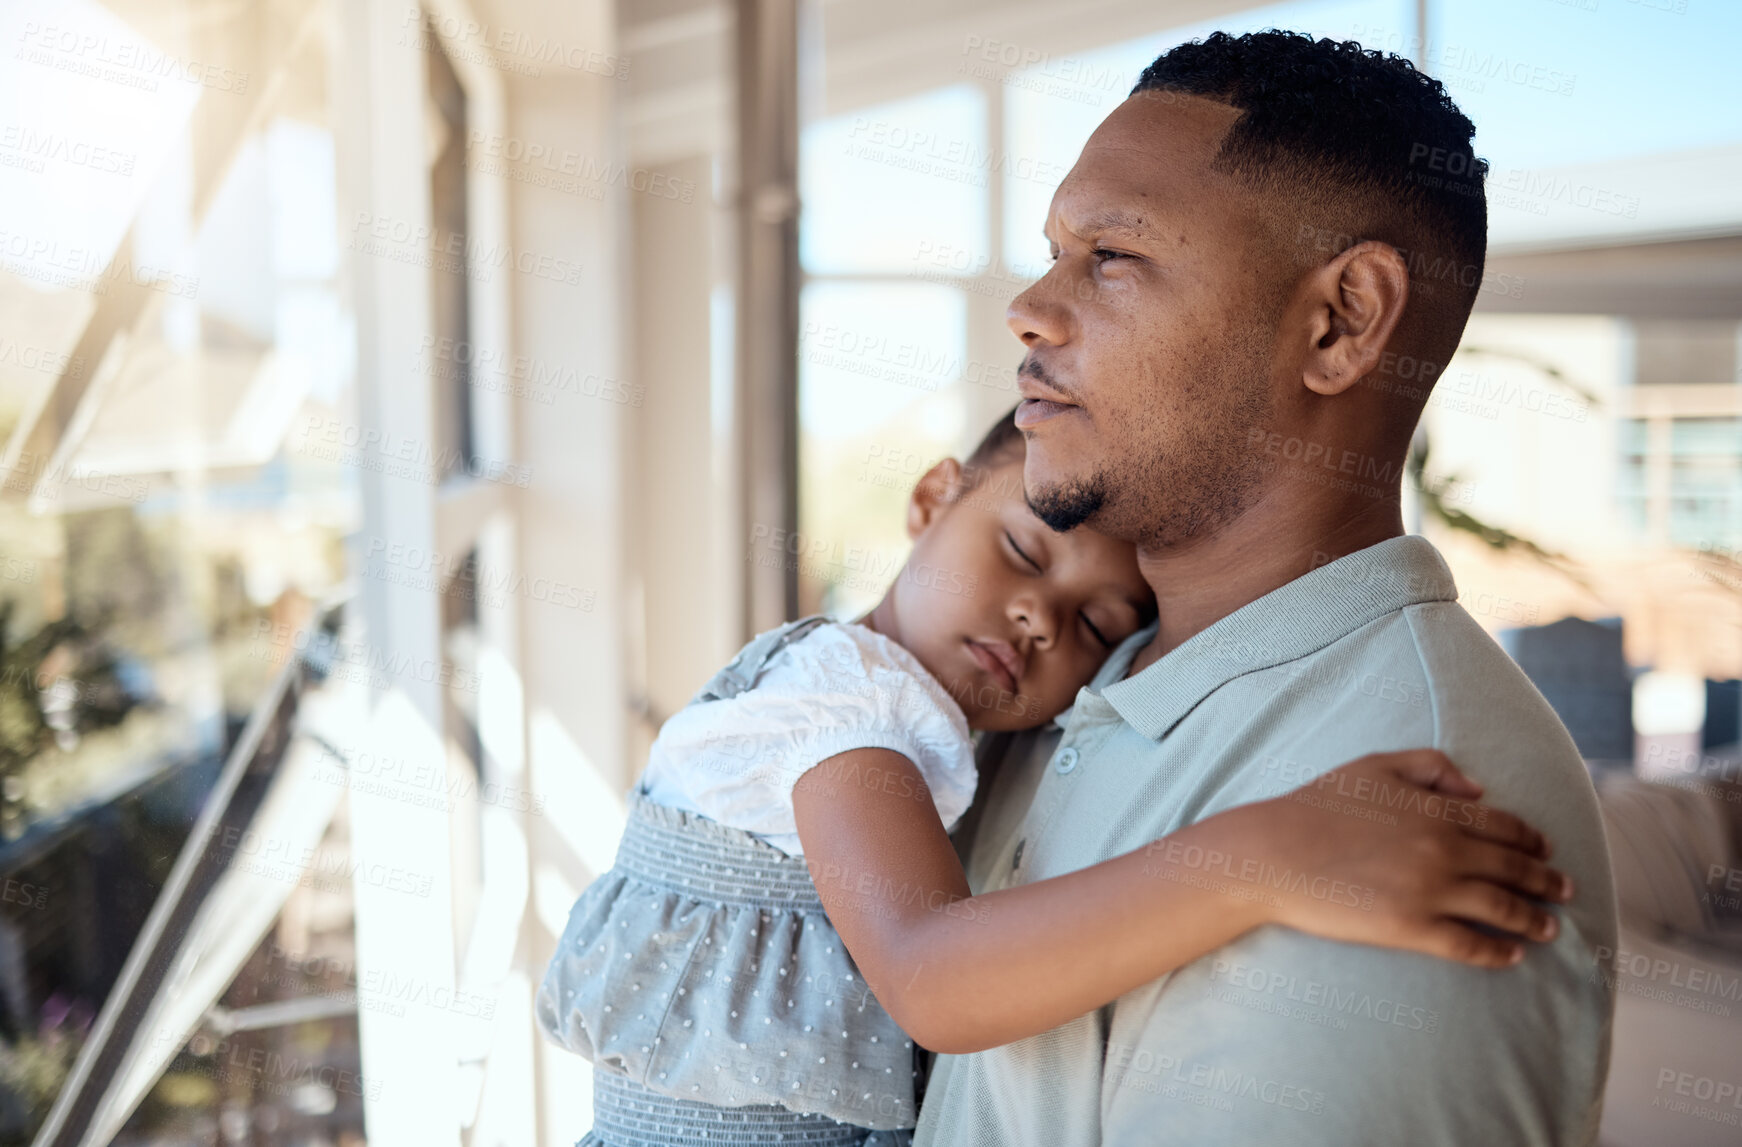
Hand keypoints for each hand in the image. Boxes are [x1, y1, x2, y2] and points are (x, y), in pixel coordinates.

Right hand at [1215, 749, 1571, 967]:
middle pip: (1514, 869)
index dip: (1533, 840)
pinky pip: (1470, 945)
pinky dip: (1498, 952)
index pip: (1506, 827)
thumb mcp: (1376, 765)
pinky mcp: (1412, 929)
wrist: (1275, 852)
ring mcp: (1431, 892)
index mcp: (1439, 810)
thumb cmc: (1318, 805)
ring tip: (1549, 929)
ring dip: (1533, 920)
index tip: (1547, 851)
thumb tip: (1480, 790)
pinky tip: (1511, 955)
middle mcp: (1445, 850)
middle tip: (1565, 892)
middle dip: (1547, 882)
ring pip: (1502, 909)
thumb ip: (1433, 767)